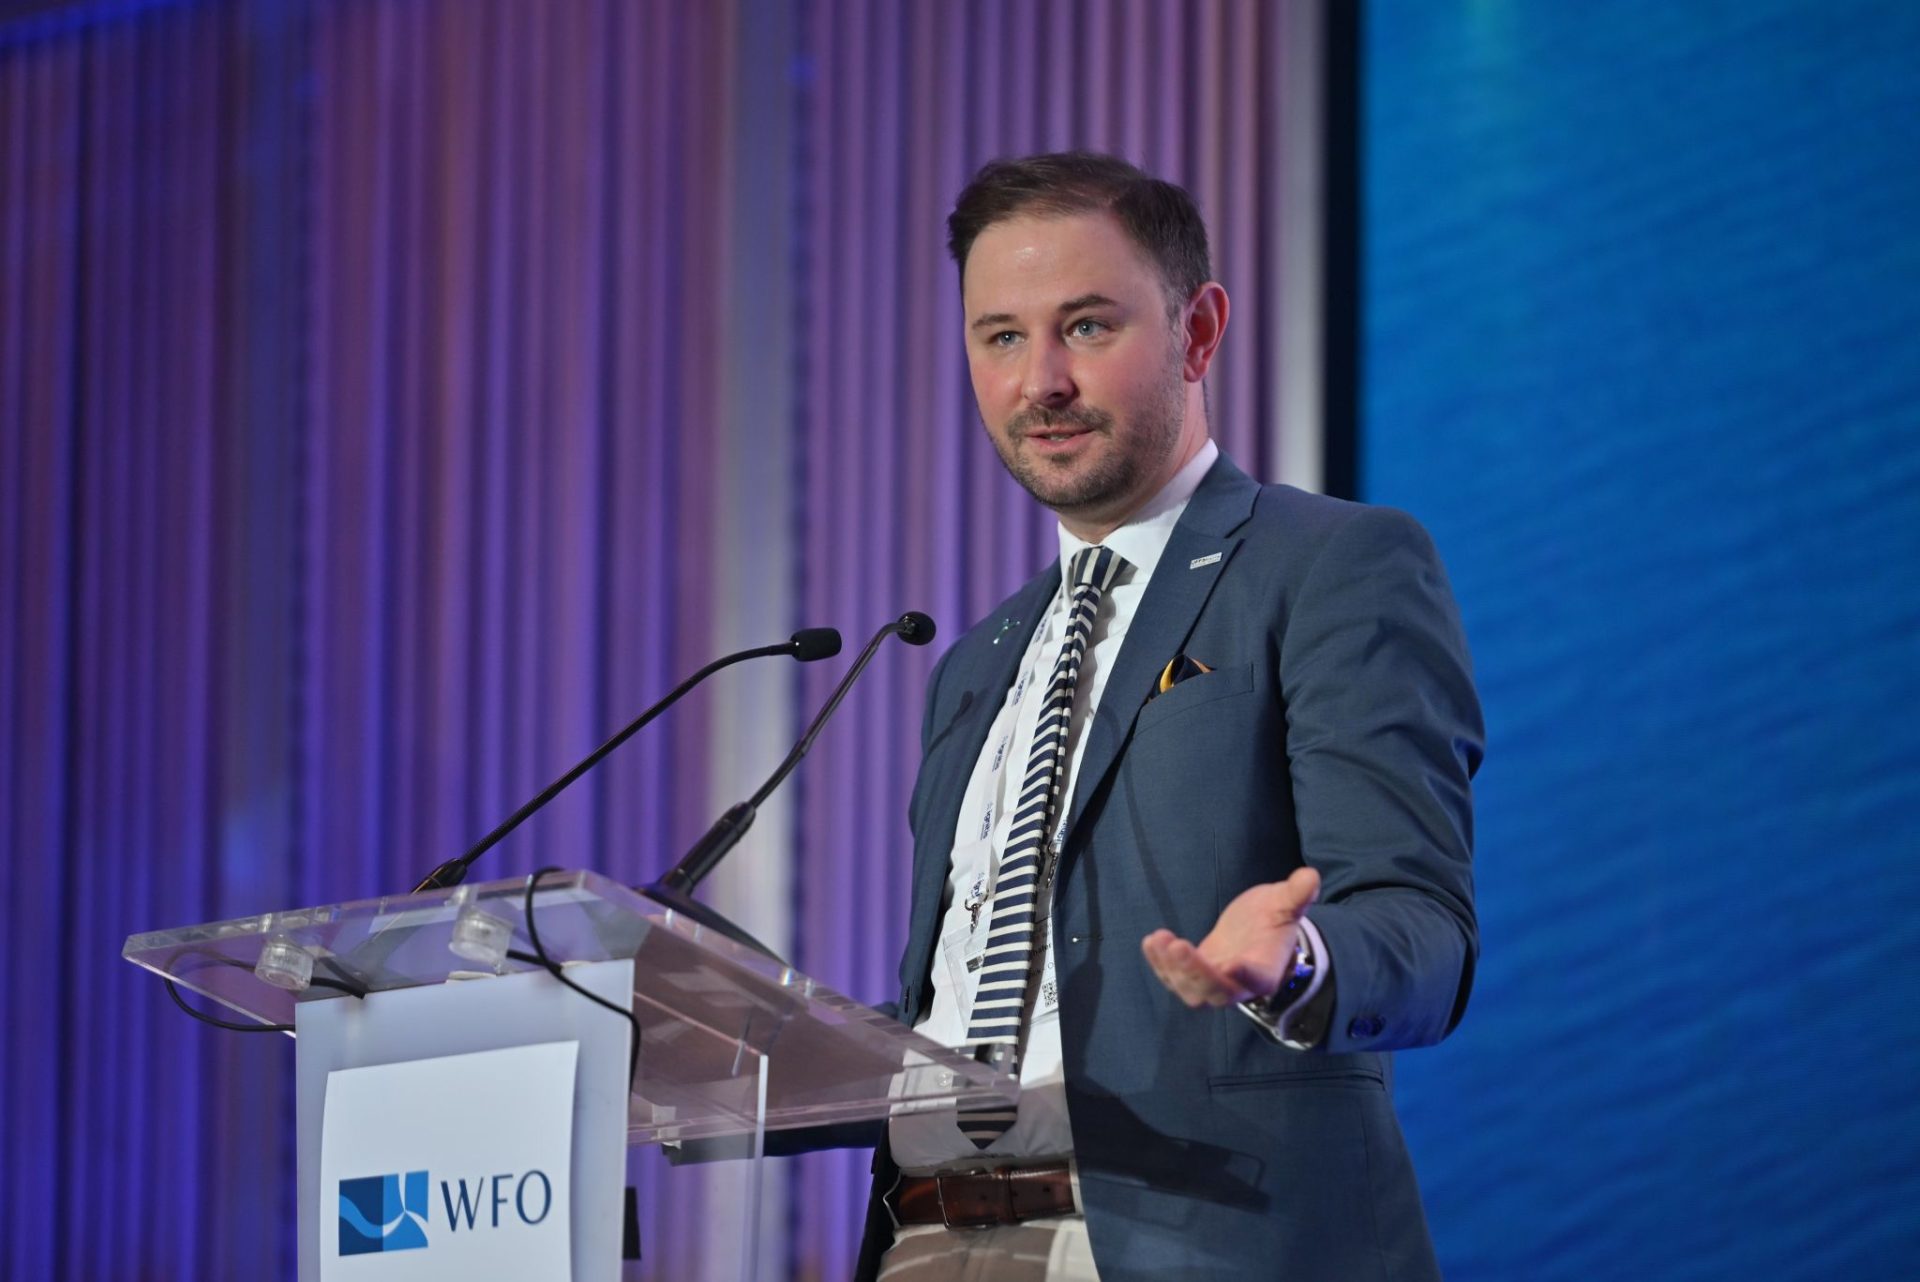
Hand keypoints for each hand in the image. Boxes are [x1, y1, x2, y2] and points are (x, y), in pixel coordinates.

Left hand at [1141, 867, 1320, 1006]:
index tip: (1232, 965)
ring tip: (1158, 940)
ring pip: (1190, 991)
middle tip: (1178, 946)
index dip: (1245, 975)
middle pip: (1216, 992)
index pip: (1257, 978)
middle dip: (1195, 973)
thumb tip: (1311, 876)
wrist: (1258, 931)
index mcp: (1266, 971)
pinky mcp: (1194, 975)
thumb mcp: (1286, 903)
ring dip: (1170, 969)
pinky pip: (1174, 978)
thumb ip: (1297, 894)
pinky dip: (1160, 964)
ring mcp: (1214, 984)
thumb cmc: (1275, 917)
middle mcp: (1239, 985)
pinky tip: (1151, 941)